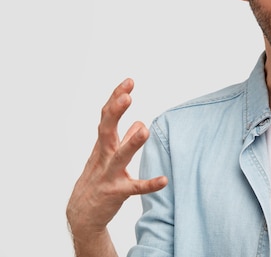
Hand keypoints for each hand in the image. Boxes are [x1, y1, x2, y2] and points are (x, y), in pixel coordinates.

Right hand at [66, 78, 167, 238]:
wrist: (82, 214)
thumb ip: (124, 138)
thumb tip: (140, 122)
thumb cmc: (98, 179)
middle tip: (126, 96)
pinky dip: (149, 184)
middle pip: (107, 129)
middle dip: (115, 112)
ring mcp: (109, 174)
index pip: (108, 116)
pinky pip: (135, 187)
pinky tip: (164, 180)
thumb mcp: (108, 156)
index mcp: (104, 144)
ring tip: (145, 131)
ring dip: (132, 144)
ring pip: (120, 156)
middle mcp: (104, 156)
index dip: (116, 98)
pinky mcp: (117, 192)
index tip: (129, 81)